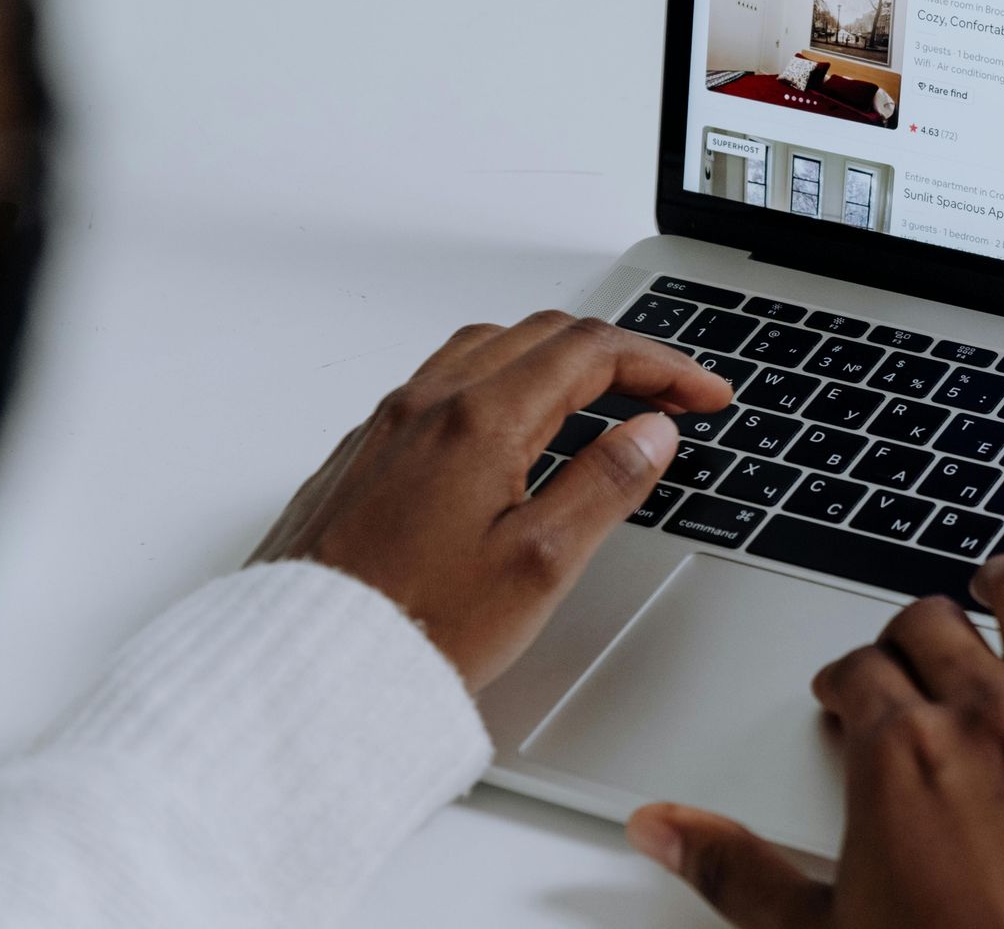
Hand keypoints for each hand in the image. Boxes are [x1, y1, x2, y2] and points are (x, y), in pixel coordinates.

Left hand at [249, 311, 731, 690]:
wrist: (300, 668)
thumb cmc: (413, 628)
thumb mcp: (541, 565)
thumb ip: (604, 485)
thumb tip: (650, 433)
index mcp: (480, 419)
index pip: (593, 353)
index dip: (664, 367)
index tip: (703, 396)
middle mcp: (428, 404)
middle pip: (543, 335)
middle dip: (619, 355)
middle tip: (668, 397)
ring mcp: (388, 425)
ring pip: (489, 348)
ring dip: (557, 359)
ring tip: (601, 398)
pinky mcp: (363, 454)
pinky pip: (443, 382)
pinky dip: (502, 380)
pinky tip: (514, 428)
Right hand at [626, 557, 1003, 928]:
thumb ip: (737, 872)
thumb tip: (666, 830)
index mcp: (902, 752)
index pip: (858, 670)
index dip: (845, 680)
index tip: (847, 695)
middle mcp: (989, 716)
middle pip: (936, 626)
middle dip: (913, 634)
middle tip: (910, 657)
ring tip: (1001, 584)